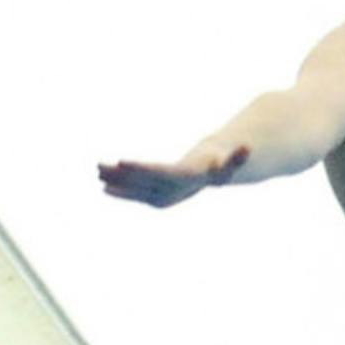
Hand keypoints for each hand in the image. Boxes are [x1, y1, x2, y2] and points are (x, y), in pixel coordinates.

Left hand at [98, 147, 248, 207]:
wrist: (214, 173)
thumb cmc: (222, 162)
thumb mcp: (231, 160)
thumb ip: (237, 158)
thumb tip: (248, 148)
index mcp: (186, 181)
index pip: (161, 173)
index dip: (141, 169)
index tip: (122, 162)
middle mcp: (172, 192)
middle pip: (142, 182)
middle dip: (121, 175)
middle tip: (99, 166)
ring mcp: (162, 196)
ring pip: (134, 188)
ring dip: (114, 180)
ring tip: (97, 170)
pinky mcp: (155, 195)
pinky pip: (134, 192)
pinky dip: (118, 187)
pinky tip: (102, 181)